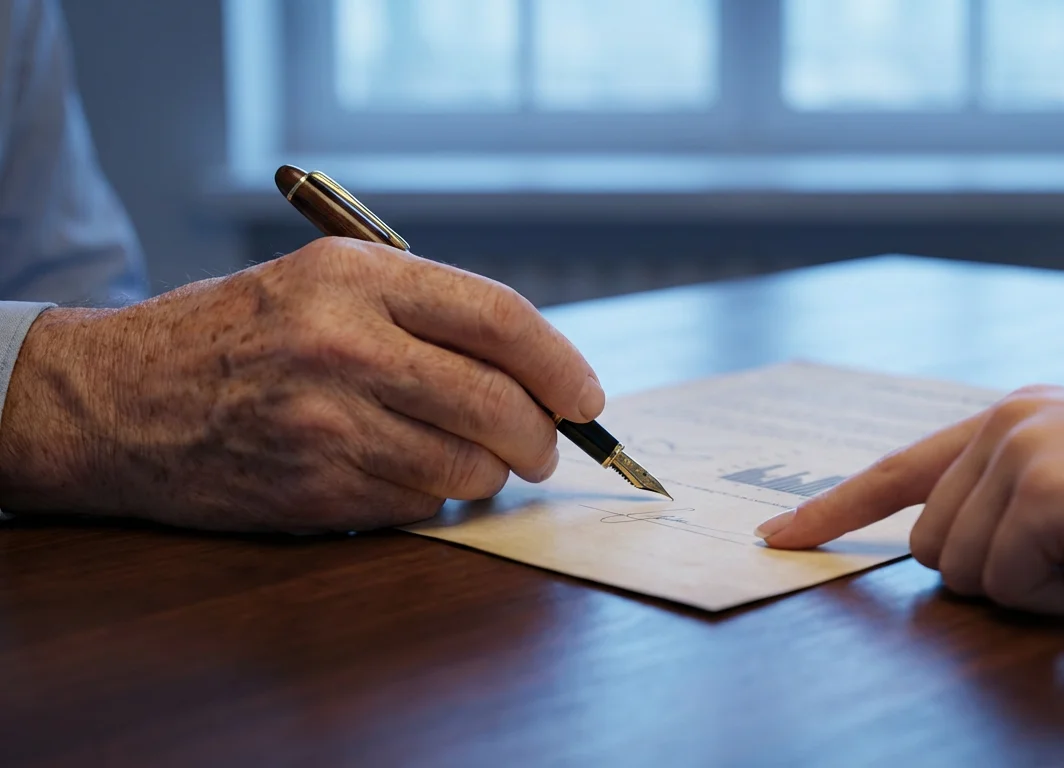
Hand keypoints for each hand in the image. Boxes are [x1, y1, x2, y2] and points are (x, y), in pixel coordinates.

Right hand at [0, 237, 604, 531]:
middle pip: (497, 403)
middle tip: (547, 446)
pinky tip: (398, 472)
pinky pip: (418, 505)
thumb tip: (536, 367)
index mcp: (355, 277)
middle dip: (542, 435)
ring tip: (472, 458)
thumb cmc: (236, 335)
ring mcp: (327, 424)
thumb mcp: (323, 281)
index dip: (561, 363)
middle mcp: (344, 346)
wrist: (120, 400)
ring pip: (468, 467)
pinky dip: (430, 496)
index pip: (500, 319)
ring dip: (489, 472)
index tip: (586, 396)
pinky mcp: (314, 490)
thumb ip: (426, 311)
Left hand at [756, 386, 1063, 614]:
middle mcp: (1001, 423)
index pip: (897, 469)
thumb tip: (952, 551)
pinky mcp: (1044, 493)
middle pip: (929, 547)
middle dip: (997, 574)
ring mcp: (1018, 452)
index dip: (835, 509)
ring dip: (1036, 586)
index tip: (780, 535)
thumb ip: (1011, 497)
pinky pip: (1011, 586)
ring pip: (963, 572)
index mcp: (1006, 417)